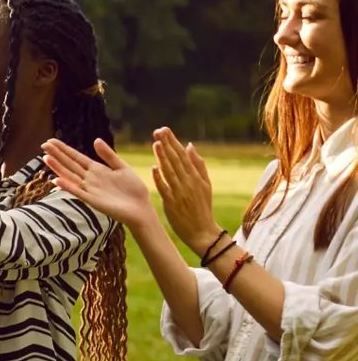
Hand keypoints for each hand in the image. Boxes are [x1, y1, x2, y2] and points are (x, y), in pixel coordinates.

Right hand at [42, 138, 158, 230]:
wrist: (141, 208)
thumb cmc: (133, 189)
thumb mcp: (122, 167)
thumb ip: (108, 155)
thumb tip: (95, 140)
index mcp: (97, 169)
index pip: (76, 157)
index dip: (64, 149)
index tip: (51, 141)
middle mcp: (90, 179)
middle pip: (70, 165)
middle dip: (57, 155)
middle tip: (43, 145)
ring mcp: (90, 190)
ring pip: (70, 176)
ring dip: (58, 168)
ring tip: (46, 158)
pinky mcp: (93, 201)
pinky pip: (78, 192)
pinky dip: (67, 187)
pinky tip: (57, 180)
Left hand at [152, 127, 223, 250]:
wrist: (202, 231)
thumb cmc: (202, 207)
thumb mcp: (206, 185)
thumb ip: (198, 165)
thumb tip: (189, 145)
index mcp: (196, 176)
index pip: (183, 155)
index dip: (173, 142)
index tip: (164, 130)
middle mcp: (188, 182)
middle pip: (176, 160)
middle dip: (167, 144)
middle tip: (158, 130)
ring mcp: (180, 192)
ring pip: (170, 171)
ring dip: (163, 157)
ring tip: (156, 143)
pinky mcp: (172, 203)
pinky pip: (165, 188)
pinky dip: (160, 178)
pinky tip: (154, 168)